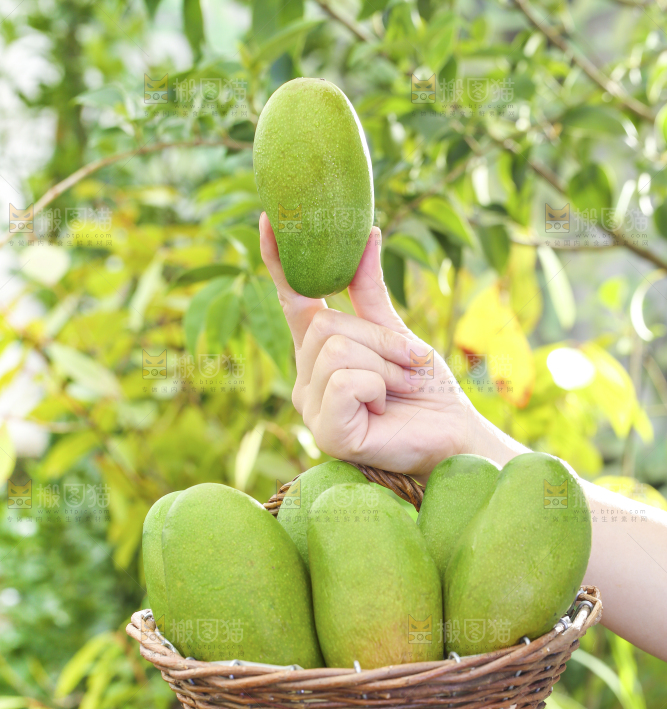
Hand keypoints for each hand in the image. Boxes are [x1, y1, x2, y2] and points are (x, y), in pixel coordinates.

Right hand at [259, 214, 488, 477]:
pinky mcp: (326, 434)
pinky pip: (346, 381)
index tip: (270, 219)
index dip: (280, 263)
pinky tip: (384, 408)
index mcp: (318, 356)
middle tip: (408, 363)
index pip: (294, 303)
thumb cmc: (425, 390)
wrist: (453, 433)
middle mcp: (306, 382)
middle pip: (324, 326)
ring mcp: (311, 411)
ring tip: (400, 388)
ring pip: (336, 351)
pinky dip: (378, 386)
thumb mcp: (397, 331)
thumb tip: (368, 234)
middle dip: (379, 339)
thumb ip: (369, 291)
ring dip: (385, 364)